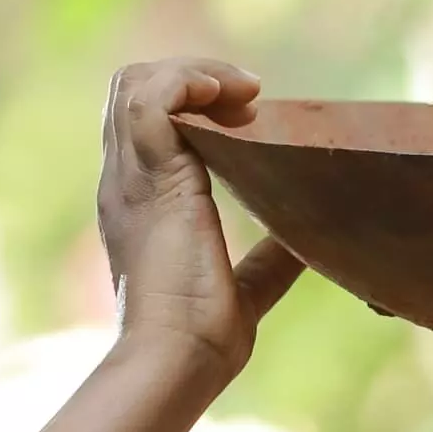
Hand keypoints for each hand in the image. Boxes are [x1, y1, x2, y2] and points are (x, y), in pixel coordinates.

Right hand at [97, 57, 305, 387]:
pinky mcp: (149, 177)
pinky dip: (189, 80)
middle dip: (191, 75)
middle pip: (131, 88)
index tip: (248, 115)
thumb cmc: (203, 339)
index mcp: (140, 203)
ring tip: (244, 94)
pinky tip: (229, 97)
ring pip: (135, 81)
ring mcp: (130, 177)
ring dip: (194, 72)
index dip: (190, 103)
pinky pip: (150, 96)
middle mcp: (125, 182)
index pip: (141, 123)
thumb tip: (307, 240)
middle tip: (248, 98)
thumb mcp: (247, 288)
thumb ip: (269, 260)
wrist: (177, 359)